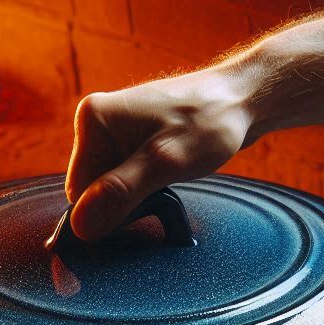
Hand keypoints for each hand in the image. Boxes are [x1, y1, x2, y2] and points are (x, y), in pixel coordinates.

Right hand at [64, 67, 259, 240]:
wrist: (245, 98)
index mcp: (94, 119)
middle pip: (92, 188)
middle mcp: (98, 122)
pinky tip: (169, 174)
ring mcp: (116, 131)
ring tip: (169, 176)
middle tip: (162, 186)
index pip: (78, 191)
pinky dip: (145, 185)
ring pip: (111, 185)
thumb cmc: (211, 121)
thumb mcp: (165, 162)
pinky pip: (126, 176)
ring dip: (138, 194)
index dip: (106, 210)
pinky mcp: (133, 140)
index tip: (142, 205)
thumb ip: (120, 192)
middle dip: (123, 200)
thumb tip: (80, 226)